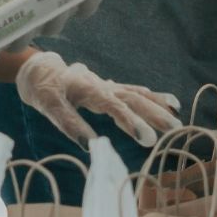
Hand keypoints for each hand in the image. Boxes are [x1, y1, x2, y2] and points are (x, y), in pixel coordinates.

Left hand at [16, 51, 182, 146]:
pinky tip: (166, 102)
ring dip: (157, 104)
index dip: (132, 122)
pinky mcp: (108, 87)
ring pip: (137, 94)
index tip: (148, 140)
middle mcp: (103, 85)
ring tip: (177, 115)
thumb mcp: (49, 107)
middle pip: (133, 99)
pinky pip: (133, 91)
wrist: (38, 69)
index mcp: (89, 89)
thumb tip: (89, 146)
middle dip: (155, 114)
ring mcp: (107, 85)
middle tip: (175, 129)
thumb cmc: (43, 88)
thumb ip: (70, 124)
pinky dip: (151, 96)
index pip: (115, 107)